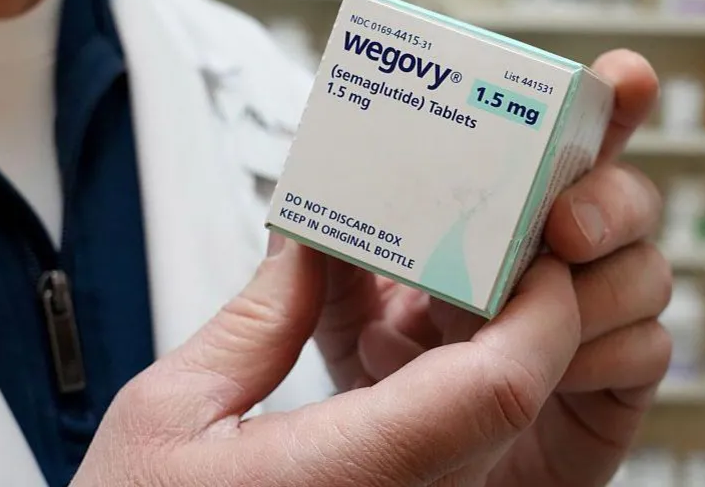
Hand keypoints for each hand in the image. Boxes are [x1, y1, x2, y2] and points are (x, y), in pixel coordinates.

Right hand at [72, 48, 665, 486]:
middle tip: (481, 241)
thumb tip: (309, 245)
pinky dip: (449, 386)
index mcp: (349, 478)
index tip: (525, 244)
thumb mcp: (166, 417)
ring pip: (493, 422)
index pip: (498, 387)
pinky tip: (396, 349)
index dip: (538, 306)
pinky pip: (456, 450)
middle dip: (516, 307)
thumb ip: (253, 323)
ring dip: (486, 344)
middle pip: (510, 397)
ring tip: (435, 283)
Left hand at [315, 49, 668, 485]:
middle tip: (563, 223)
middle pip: (625, 201)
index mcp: (492, 233)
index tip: (620, 77)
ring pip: (647, 274)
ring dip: (598, 286)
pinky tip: (554, 371)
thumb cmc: (357, 409)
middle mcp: (552, 270)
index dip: (600, 111)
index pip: (557, 155)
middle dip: (612, 197)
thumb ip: (318, 274)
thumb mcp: (329, 325)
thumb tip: (302, 218)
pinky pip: (649, 354)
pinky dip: (606, 353)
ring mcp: (588, 331)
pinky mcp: (610, 397)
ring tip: (534, 307)